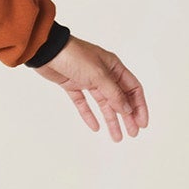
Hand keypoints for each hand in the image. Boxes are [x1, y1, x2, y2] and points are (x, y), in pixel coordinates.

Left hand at [33, 35, 147, 140]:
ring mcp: (87, 80)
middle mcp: (103, 74)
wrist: (46, 50)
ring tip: (117, 137)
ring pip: (104, 104)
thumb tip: (127, 109)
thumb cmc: (75, 56)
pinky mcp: (72, 86)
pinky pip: (84, 104)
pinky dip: (89, 115)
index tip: (142, 123)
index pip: (133, 89)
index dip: (139, 106)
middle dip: (127, 117)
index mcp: (114, 67)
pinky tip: (95, 127)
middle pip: (120, 99)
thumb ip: (113, 93)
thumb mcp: (98, 75)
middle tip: (132, 133)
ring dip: (111, 120)